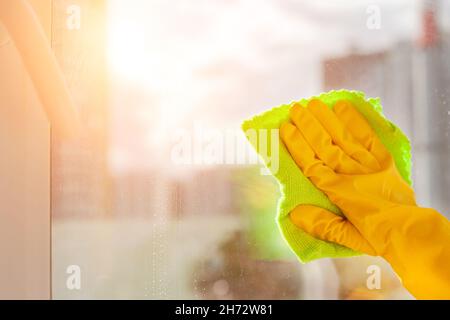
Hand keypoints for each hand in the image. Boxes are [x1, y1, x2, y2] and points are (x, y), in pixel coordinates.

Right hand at [280, 99, 415, 254]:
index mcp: (338, 192)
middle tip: (295, 107)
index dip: (297, 145)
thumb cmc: (376, 236)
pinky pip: (367, 137)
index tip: (285, 128)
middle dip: (308, 125)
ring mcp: (367, 164)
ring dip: (327, 119)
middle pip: (325, 145)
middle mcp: (350, 173)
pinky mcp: (383, 160)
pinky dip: (356, 121)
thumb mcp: (347, 237)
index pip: (311, 163)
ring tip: (314, 103)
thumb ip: (321, 224)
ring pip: (343, 138)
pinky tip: (344, 107)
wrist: (410, 232)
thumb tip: (294, 212)